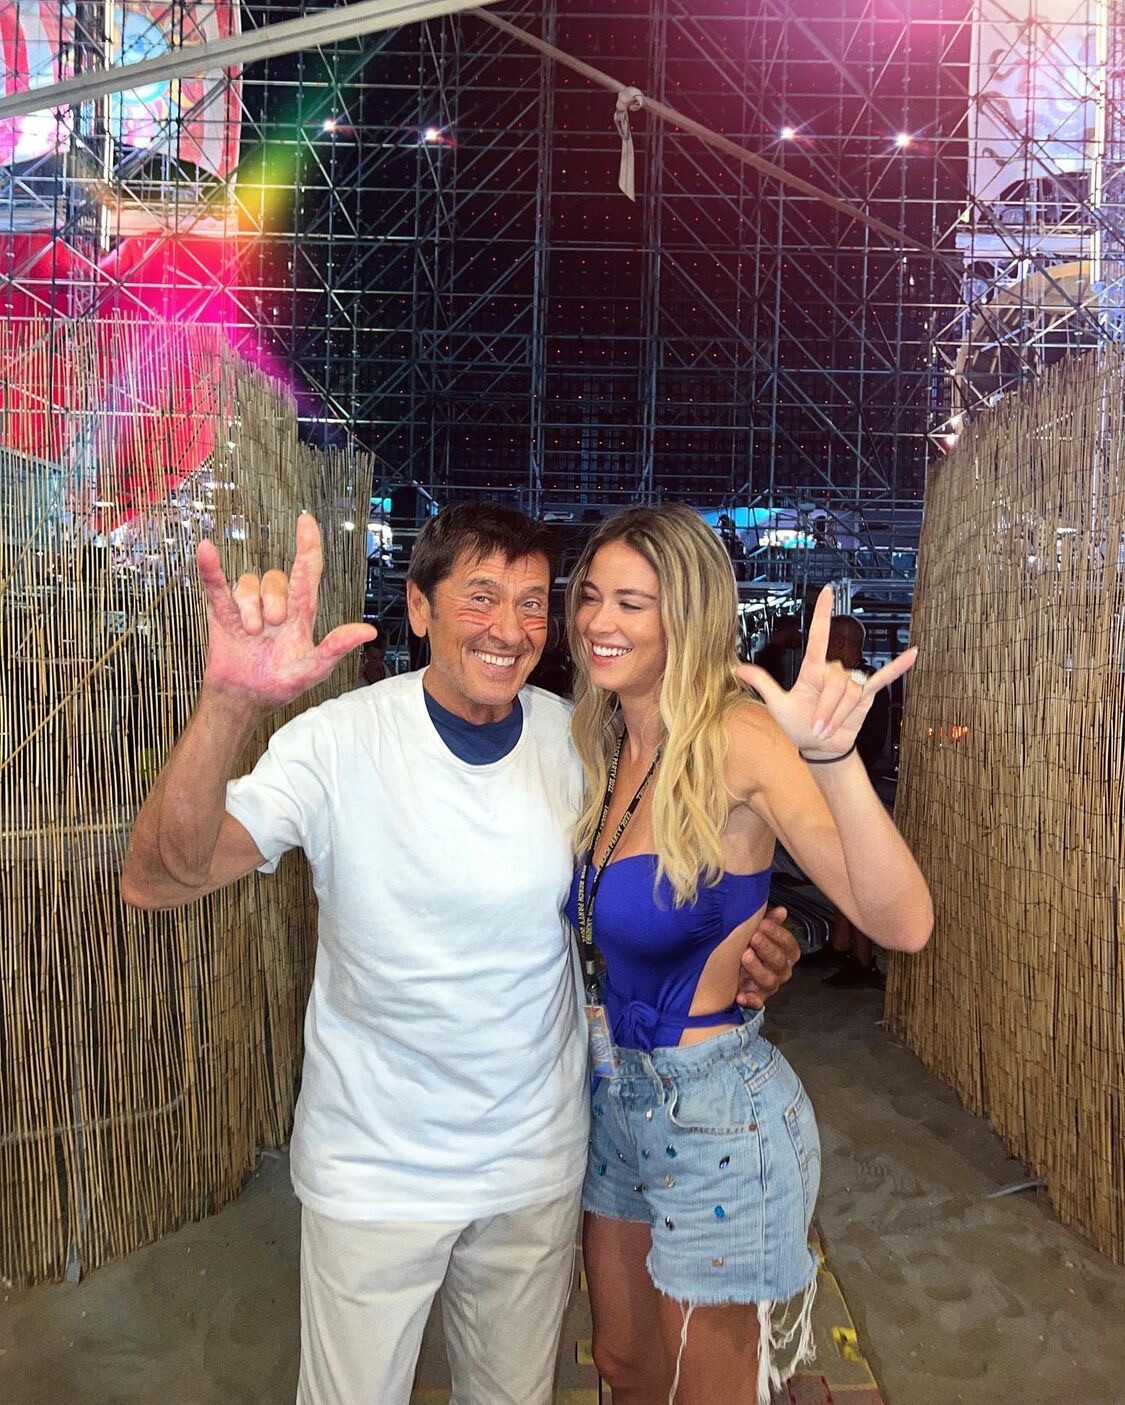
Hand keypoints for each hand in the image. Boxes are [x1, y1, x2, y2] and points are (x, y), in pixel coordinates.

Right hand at [198, 513, 375, 709]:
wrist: (245, 698)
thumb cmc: (282, 682)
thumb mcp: (313, 669)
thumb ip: (337, 648)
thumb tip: (369, 631)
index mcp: (301, 612)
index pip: (307, 571)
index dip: (308, 545)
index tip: (306, 521)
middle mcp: (276, 602)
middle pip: (276, 578)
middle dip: (273, 600)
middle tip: (271, 626)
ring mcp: (248, 605)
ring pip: (249, 582)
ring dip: (249, 606)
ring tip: (250, 632)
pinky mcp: (224, 612)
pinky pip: (216, 584)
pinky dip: (210, 568)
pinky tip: (206, 550)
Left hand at [736, 586, 916, 757]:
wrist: (820, 746)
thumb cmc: (798, 726)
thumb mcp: (777, 706)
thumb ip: (762, 684)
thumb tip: (737, 667)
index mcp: (812, 670)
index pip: (818, 637)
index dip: (822, 615)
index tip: (826, 592)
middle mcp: (833, 672)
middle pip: (834, 684)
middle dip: (825, 710)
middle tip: (815, 727)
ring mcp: (851, 681)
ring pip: (850, 694)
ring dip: (838, 715)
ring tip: (828, 729)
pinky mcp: (867, 693)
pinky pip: (883, 677)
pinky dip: (898, 667)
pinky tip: (912, 654)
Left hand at [737, 906, 799, 1008]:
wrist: (738, 969)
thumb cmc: (753, 946)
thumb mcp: (761, 932)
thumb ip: (770, 922)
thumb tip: (781, 911)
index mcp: (787, 954)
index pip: (788, 944)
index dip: (777, 933)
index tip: (763, 923)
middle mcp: (782, 970)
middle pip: (779, 961)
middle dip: (766, 948)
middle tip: (753, 937)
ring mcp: (770, 985)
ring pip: (769, 980)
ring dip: (757, 969)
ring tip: (745, 956)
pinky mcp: (757, 998)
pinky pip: (757, 1002)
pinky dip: (750, 1000)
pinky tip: (740, 996)